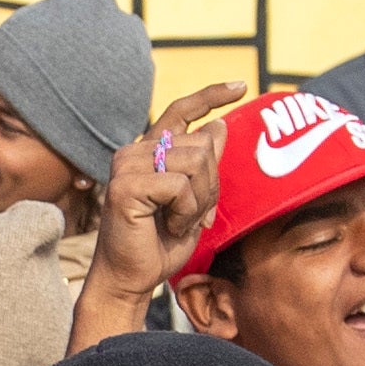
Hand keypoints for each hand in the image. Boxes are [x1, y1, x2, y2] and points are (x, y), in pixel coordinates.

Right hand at [85, 91, 237, 303]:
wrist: (132, 279)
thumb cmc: (160, 245)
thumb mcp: (194, 201)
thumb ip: (204, 165)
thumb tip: (217, 125)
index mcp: (150, 152)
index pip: (181, 111)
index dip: (210, 96)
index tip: (240, 86)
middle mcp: (135, 152)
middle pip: (202, 145)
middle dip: (210, 186)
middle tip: (193, 217)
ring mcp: (126, 166)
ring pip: (195, 163)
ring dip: (198, 202)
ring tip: (177, 222)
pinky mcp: (124, 186)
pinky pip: (180, 186)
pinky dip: (185, 212)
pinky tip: (167, 227)